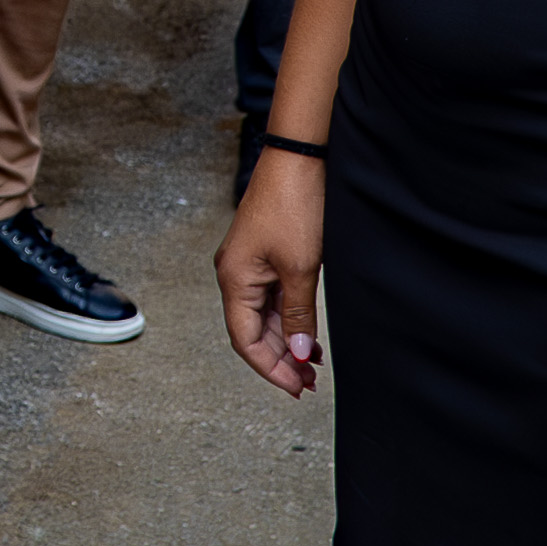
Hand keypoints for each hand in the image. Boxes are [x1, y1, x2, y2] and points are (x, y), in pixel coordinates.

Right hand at [217, 150, 324, 391]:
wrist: (299, 158)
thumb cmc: (295, 205)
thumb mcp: (301, 268)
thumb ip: (298, 316)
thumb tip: (300, 355)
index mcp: (233, 279)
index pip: (245, 340)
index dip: (270, 368)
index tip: (296, 387)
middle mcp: (234, 275)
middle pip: (252, 331)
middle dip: (280, 359)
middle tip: (309, 383)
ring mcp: (248, 265)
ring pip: (263, 317)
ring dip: (286, 341)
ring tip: (312, 365)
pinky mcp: (264, 255)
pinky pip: (272, 298)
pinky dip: (289, 319)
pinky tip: (308, 334)